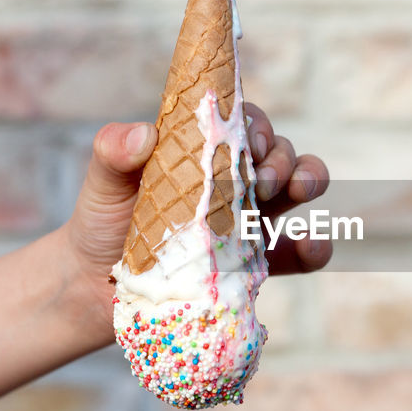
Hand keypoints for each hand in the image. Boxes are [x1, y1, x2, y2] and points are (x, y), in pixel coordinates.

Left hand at [62, 103, 330, 306]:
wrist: (96, 287)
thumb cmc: (102, 224)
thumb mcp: (102, 183)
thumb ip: (113, 153)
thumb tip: (143, 135)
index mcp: (204, 152)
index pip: (242, 123)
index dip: (256, 126)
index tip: (249, 143)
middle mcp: (234, 180)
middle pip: (279, 153)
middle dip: (283, 158)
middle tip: (262, 181)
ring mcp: (250, 222)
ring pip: (300, 190)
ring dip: (311, 180)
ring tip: (301, 191)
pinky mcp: (257, 265)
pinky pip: (299, 253)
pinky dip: (315, 245)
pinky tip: (310, 244)